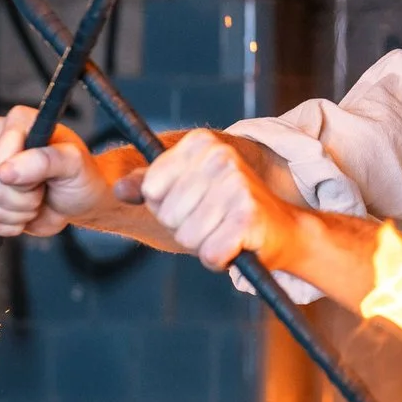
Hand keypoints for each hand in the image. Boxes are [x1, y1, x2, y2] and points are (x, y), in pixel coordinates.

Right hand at [0, 107, 106, 237]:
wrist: (79, 201)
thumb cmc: (80, 176)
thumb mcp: (74, 164)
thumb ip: (45, 160)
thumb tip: (5, 171)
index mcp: (17, 122)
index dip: (23, 175)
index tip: (45, 173)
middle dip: (24, 197)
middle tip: (43, 187)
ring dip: (19, 211)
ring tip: (37, 199)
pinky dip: (11, 223)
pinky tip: (25, 211)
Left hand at [132, 129, 297, 269]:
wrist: (284, 229)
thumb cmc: (229, 210)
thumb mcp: (187, 190)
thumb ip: (150, 186)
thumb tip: (118, 191)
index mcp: (201, 143)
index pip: (151, 189)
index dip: (167, 207)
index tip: (194, 203)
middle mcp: (221, 156)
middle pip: (168, 215)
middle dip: (185, 228)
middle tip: (215, 220)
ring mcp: (237, 184)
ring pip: (187, 236)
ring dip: (204, 244)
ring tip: (226, 232)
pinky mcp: (248, 216)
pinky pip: (210, 253)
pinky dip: (219, 259)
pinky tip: (236, 246)